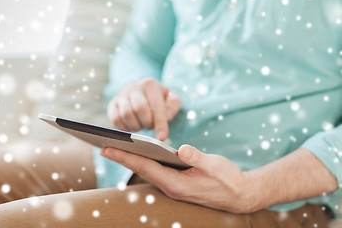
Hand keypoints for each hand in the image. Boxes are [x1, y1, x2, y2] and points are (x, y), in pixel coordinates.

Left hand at [100, 144, 253, 212]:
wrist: (239, 195)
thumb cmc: (227, 180)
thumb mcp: (214, 166)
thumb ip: (197, 157)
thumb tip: (182, 149)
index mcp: (176, 183)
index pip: (144, 167)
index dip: (125, 157)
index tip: (107, 148)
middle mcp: (171, 187)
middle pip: (141, 170)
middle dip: (121, 158)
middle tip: (103, 145)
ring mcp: (173, 187)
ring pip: (147, 172)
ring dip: (131, 160)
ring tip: (116, 148)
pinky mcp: (177, 184)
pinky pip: (155, 173)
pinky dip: (144, 163)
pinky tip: (140, 155)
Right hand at [107, 78, 180, 140]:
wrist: (143, 91)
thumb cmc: (159, 97)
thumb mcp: (171, 98)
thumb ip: (173, 105)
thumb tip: (167, 117)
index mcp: (150, 84)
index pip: (156, 106)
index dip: (160, 123)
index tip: (162, 138)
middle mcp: (134, 87)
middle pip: (139, 109)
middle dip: (147, 122)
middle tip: (151, 125)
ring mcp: (121, 95)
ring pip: (126, 114)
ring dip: (136, 125)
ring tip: (142, 125)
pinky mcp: (112, 104)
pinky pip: (115, 119)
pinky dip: (124, 127)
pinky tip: (131, 127)